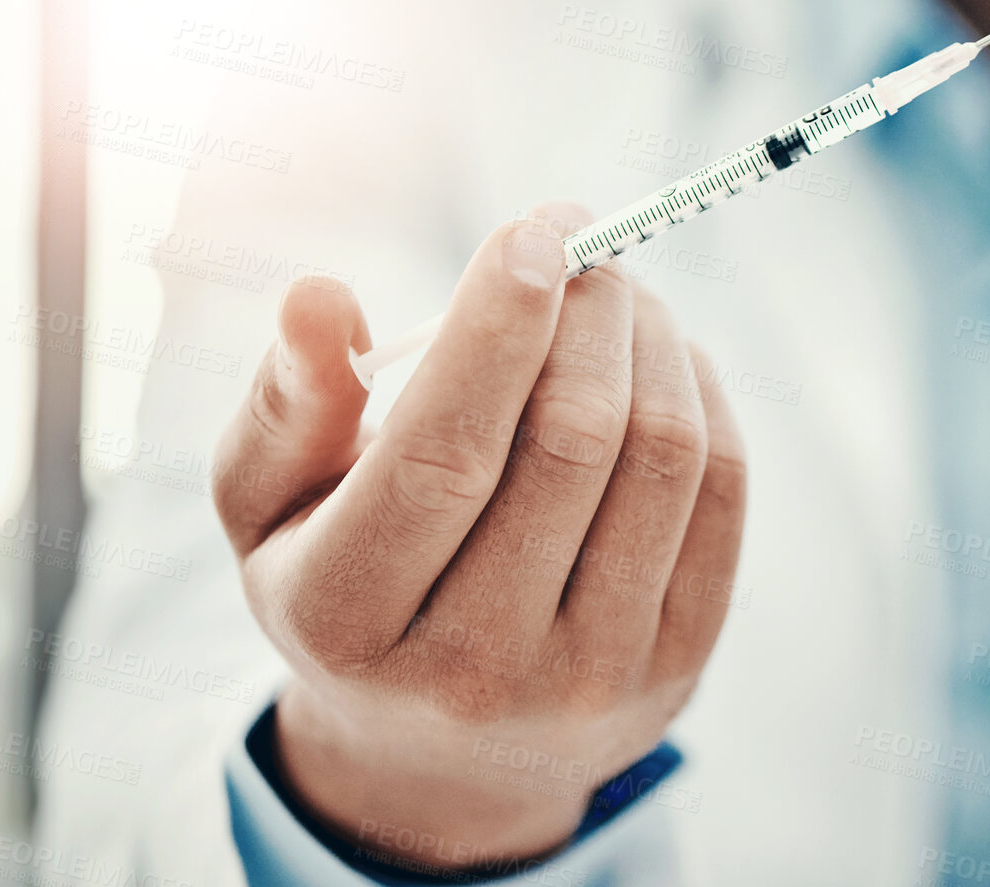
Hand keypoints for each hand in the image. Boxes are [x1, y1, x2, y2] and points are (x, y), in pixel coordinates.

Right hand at [211, 206, 745, 869]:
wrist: (440, 759)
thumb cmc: (344, 586)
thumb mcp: (269, 510)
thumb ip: (287, 402)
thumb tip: (321, 295)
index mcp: (346, 618)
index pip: (441, 455)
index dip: (497, 328)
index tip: (533, 231)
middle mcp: (472, 667)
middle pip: (571, 444)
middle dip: (587, 311)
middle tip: (578, 243)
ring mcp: (588, 676)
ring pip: (661, 460)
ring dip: (650, 339)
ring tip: (615, 293)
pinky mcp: (676, 665)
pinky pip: (721, 495)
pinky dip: (701, 395)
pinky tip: (662, 358)